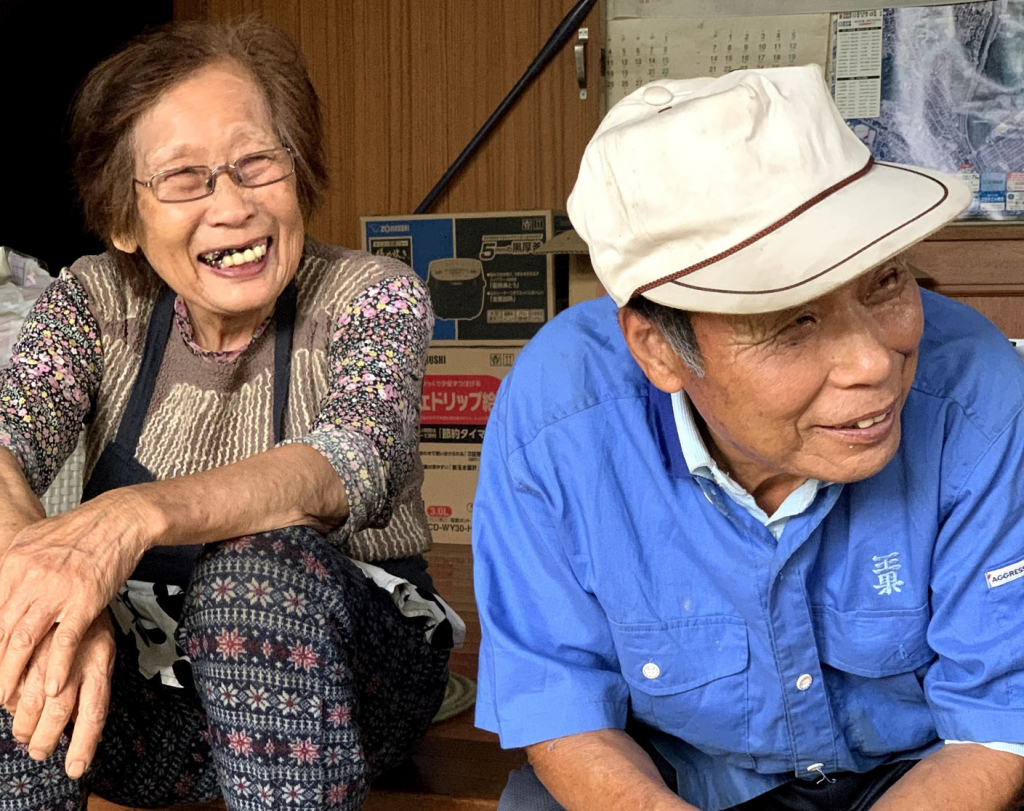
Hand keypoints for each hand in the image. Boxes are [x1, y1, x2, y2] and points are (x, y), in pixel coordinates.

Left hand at [0, 490, 151, 702]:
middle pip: (2, 630)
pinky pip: (65, 640)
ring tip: (6, 696)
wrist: (122, 518)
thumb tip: (3, 587)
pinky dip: (57, 666)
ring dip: (12, 672)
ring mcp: (58, 590)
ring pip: (24, 639)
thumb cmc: (85, 528)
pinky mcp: (85, 601)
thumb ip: (19, 565)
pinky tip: (52, 687)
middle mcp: (31, 577)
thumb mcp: (39, 538)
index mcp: (15, 563)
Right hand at [4, 612, 114, 778]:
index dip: (85, 742)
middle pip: (59, 710)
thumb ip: (92, 685)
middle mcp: (77, 657)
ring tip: (20, 731)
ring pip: (30, 696)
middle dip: (46, 737)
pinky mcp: (31, 637)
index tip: (75, 769)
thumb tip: (86, 726)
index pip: (95, 710)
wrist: (82, 573)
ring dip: (22, 720)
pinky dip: (7, 693)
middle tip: (37, 750)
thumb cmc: (90, 624)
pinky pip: (13, 677)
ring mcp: (52, 648)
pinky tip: (6, 700)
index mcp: (101, 662)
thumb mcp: (102, 652)